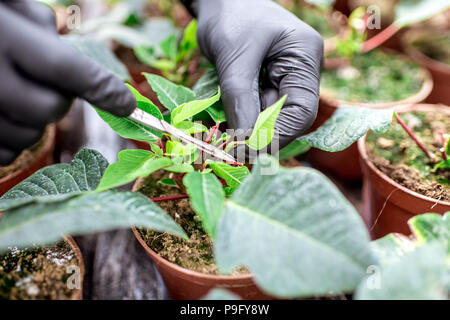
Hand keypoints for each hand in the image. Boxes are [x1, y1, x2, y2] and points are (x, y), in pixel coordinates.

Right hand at [0, 0, 135, 164]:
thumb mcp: (2, 2)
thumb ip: (33, 20)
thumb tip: (62, 44)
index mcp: (1, 37)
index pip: (65, 69)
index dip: (102, 89)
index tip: (127, 103)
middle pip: (50, 110)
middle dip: (59, 99)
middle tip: (48, 81)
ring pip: (28, 134)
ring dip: (34, 119)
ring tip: (15, 92)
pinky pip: (3, 152)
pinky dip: (11, 138)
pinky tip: (2, 114)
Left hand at [185, 0, 322, 148]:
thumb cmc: (230, 15)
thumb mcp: (234, 56)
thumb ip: (240, 97)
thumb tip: (245, 139)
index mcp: (304, 56)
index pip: (302, 109)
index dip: (277, 134)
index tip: (248, 149)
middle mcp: (299, 71)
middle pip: (288, 117)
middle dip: (260, 133)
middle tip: (232, 148)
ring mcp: (284, 78)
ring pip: (270, 117)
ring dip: (248, 127)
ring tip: (225, 136)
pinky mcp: (267, 83)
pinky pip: (258, 109)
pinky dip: (243, 118)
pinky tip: (227, 123)